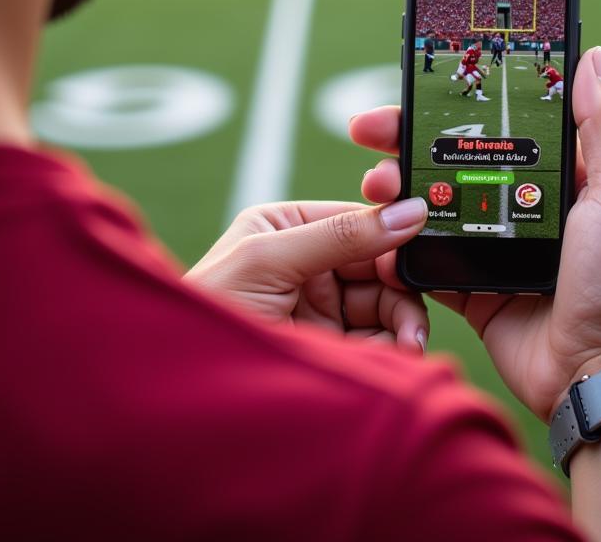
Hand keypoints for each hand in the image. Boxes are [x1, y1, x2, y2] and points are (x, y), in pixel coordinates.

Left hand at [184, 199, 430, 354]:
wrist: (179, 390)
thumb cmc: (208, 312)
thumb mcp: (270, 260)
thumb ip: (340, 234)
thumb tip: (406, 210)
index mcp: (285, 226)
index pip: (356, 219)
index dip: (391, 234)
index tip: (422, 252)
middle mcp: (305, 262)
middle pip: (376, 263)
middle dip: (400, 288)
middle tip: (413, 316)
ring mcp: (317, 306)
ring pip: (383, 304)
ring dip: (402, 322)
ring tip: (407, 345)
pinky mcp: (327, 347)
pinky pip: (376, 340)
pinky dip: (392, 348)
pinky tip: (396, 358)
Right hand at [351, 47, 600, 421]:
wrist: (596, 375)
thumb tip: (592, 58)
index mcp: (562, 175)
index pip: (501, 122)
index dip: (458, 101)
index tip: (418, 85)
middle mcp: (525, 203)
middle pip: (454, 156)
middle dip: (407, 139)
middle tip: (368, 128)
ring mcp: (495, 242)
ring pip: (432, 202)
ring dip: (395, 187)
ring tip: (373, 183)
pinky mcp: (472, 283)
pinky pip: (426, 255)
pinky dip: (399, 242)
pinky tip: (378, 230)